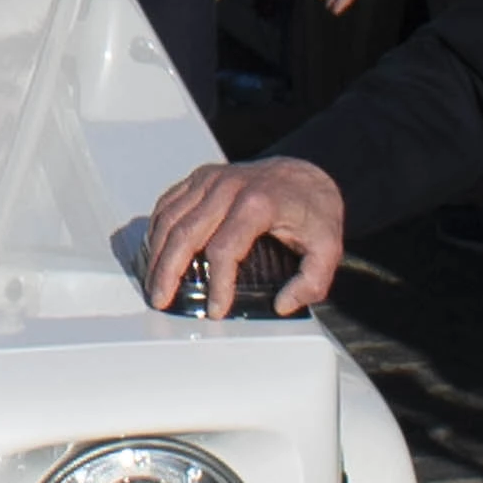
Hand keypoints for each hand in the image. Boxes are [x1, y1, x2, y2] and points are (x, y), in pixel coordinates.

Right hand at [133, 151, 349, 315]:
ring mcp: (211, 180)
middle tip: (162, 299)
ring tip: (154, 283)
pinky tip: (156, 252)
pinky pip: (168, 203)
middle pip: (185, 234)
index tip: (216, 309)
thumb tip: (283, 304)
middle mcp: (228, 188)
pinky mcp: (201, 177)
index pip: (224, 249)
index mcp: (258, 204)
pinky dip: (157, 230)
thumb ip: (313, 281)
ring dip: (157, 255)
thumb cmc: (312, 210)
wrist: (304, 174)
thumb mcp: (328, 247)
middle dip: (169, 272)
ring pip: (170, 219)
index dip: (217, 284)